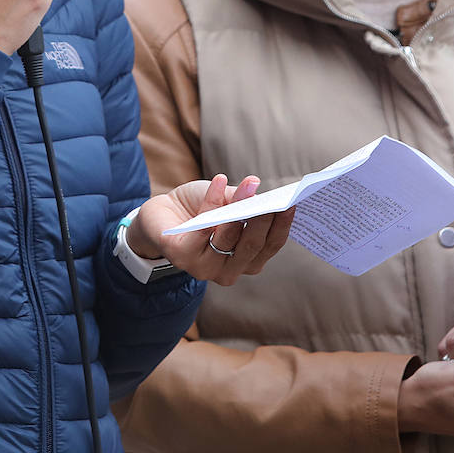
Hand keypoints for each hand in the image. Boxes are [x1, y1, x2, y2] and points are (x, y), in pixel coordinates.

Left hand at [130, 175, 294, 285]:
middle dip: (262, 219)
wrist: (162, 215)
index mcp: (246, 260)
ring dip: (237, 207)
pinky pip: (201, 229)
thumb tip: (259, 189)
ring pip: (227, 239)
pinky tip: (219, 181)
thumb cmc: (201, 208)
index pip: (270, 246)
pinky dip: (212, 202)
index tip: (291, 204)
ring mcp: (204, 268)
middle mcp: (227, 271)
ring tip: (247, 185)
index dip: (282, 226)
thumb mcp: (227, 202)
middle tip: (270, 197)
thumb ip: (244, 201)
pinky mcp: (181, 258)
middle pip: (251, 246)